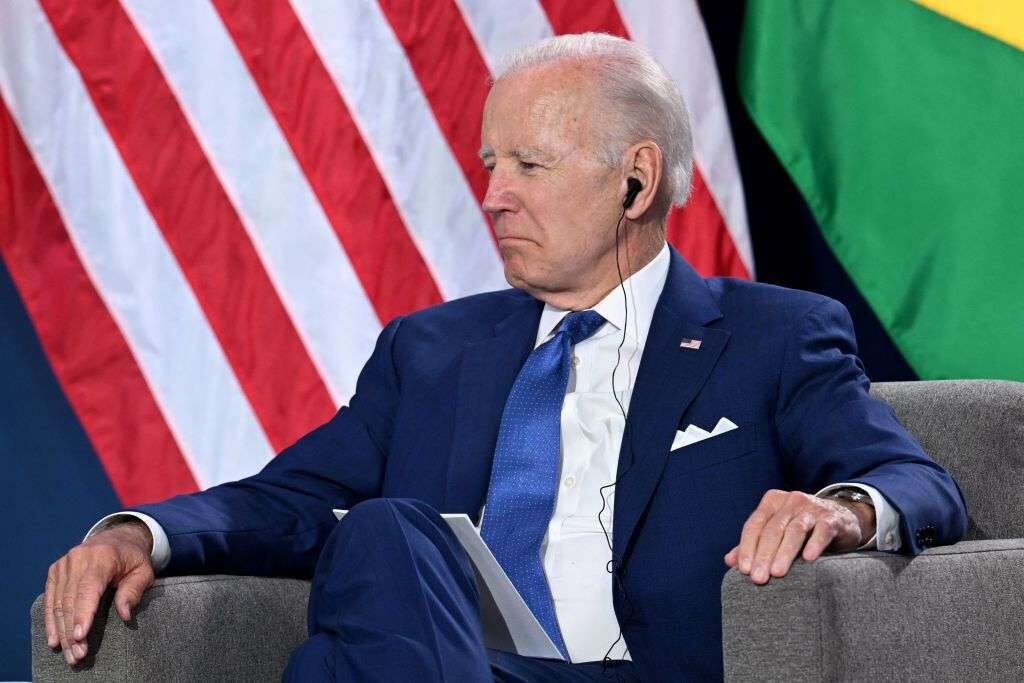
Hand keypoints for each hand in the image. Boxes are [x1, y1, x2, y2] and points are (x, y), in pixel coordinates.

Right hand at [44, 520, 154, 665]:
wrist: (117, 538)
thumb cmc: (133, 558)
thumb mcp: (143, 571)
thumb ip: (134, 591)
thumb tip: (125, 615)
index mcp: (102, 556)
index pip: (88, 590)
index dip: (83, 615)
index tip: (80, 637)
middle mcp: (78, 558)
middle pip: (70, 601)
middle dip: (72, 631)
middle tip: (78, 655)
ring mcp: (64, 564)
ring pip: (58, 603)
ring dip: (61, 631)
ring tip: (69, 653)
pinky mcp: (55, 571)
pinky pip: (50, 599)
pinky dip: (51, 621)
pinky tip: (54, 639)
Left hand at [723, 489, 874, 584]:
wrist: (841, 519)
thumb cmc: (802, 529)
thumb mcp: (777, 532)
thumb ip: (754, 544)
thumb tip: (729, 561)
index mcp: (772, 502)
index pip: (754, 525)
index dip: (747, 547)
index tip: (743, 570)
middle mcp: (790, 501)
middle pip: (772, 529)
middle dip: (764, 555)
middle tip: (758, 578)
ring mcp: (812, 508)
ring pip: (794, 530)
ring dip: (784, 553)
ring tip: (777, 574)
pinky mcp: (832, 519)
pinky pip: (822, 531)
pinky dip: (815, 543)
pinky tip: (808, 559)